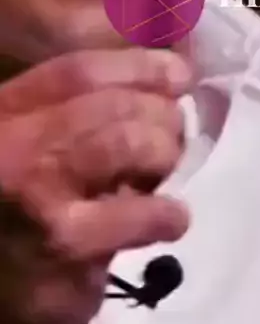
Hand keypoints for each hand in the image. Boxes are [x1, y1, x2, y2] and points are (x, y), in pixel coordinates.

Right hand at [0, 48, 190, 323]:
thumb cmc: (6, 215)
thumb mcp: (17, 147)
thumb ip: (67, 114)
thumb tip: (151, 86)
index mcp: (2, 118)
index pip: (79, 73)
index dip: (140, 67)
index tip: (178, 74)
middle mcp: (16, 154)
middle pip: (116, 108)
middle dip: (161, 115)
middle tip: (173, 130)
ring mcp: (40, 208)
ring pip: (130, 145)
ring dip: (164, 154)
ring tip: (165, 167)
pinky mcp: (66, 257)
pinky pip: (140, 218)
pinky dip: (166, 214)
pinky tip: (170, 219)